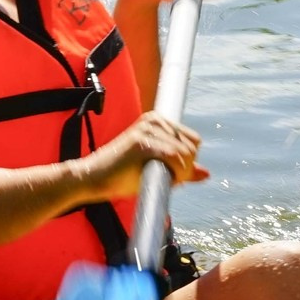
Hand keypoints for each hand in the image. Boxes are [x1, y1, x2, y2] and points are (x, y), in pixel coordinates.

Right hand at [80, 111, 206, 200]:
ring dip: (179, 173)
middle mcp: (154, 120)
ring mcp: (147, 129)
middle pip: (192, 147)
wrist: (93, 178)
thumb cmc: (123, 175)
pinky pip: (175, 158)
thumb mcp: (157, 168)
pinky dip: (174, 173)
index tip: (170, 172)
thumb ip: (182, 168)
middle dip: (184, 168)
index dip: (187, 161)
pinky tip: (159, 177)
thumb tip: (206, 173)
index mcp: (158, 121)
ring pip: (186, 154)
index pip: (193, 140)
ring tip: (156, 177)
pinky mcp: (142, 142)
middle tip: (162, 177)